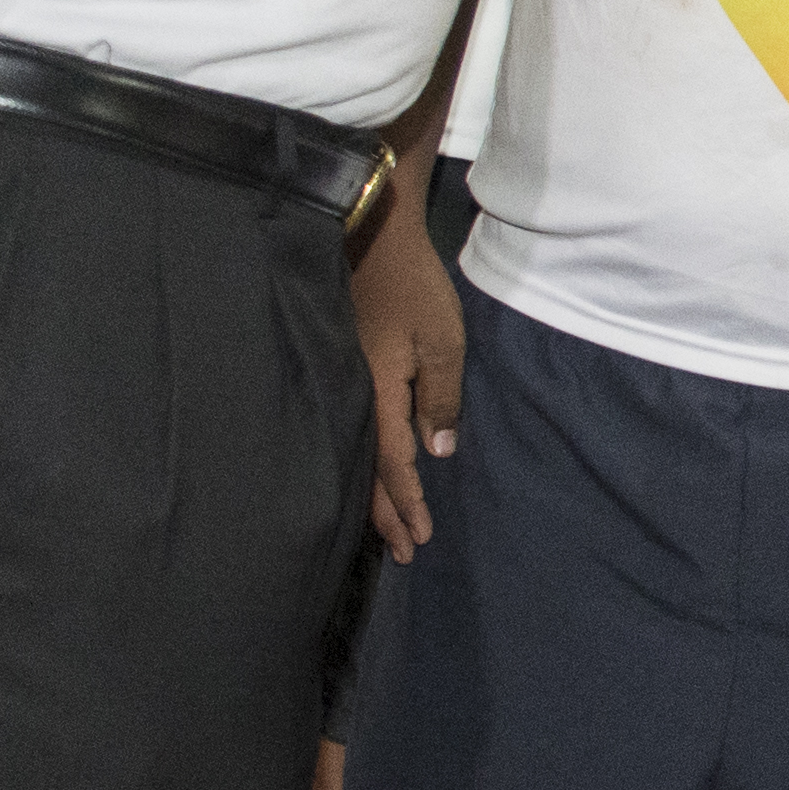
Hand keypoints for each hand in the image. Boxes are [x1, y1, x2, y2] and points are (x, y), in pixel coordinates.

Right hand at [352, 187, 466, 556]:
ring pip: (355, 454)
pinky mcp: (345, 369)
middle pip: (366, 471)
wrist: (372, 237)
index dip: (406, 503)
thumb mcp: (443, 342)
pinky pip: (352, 431)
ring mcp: (344, 383)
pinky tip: (370, 475)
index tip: (421, 538)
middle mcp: (353, 397)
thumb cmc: (413, 287)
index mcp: (376, 395)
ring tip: (389, 528)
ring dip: (374, 495)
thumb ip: (440, 398)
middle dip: (386, 514)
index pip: (391, 465)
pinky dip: (363, 463)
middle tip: (405, 552)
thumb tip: (437, 451)